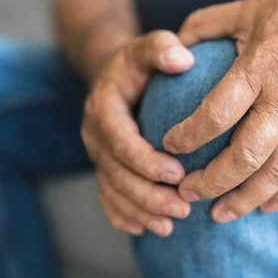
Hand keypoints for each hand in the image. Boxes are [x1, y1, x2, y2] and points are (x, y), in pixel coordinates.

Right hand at [82, 30, 194, 235]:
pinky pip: (107, 198)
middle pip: (116, 174)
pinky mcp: (102, 167)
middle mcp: (94, 135)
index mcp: (103, 109)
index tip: (178, 174)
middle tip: (182, 210)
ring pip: (112, 191)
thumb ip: (162, 48)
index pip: (121, 141)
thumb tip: (184, 59)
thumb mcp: (147, 48)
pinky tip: (146, 230)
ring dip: (139, 211)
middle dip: (148, 195)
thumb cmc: (137, 63)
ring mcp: (96, 155)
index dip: (146, 161)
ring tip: (170, 226)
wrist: (111, 75)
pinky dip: (124, 216)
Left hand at [163, 0, 277, 222]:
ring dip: (246, 199)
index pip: (217, 115)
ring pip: (277, 173)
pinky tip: (265, 208)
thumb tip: (173, 47)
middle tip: (185, 193)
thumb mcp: (245, 9)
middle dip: (212, 181)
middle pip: (246, 157)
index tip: (168, 145)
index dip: (189, 136)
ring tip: (219, 216)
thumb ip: (204, 26)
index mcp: (260, 70)